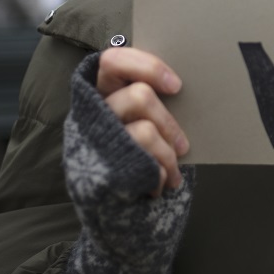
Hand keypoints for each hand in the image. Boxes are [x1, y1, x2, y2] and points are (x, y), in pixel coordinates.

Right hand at [96, 47, 189, 194]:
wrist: (116, 212)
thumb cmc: (135, 157)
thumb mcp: (134, 122)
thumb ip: (145, 101)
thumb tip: (179, 88)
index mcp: (98, 95)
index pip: (113, 61)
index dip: (147, 66)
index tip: (176, 86)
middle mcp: (90, 116)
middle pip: (138, 96)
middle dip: (168, 122)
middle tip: (183, 146)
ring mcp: (94, 144)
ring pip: (145, 131)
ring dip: (168, 154)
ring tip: (173, 171)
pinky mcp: (103, 172)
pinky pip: (145, 164)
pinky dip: (161, 175)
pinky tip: (160, 185)